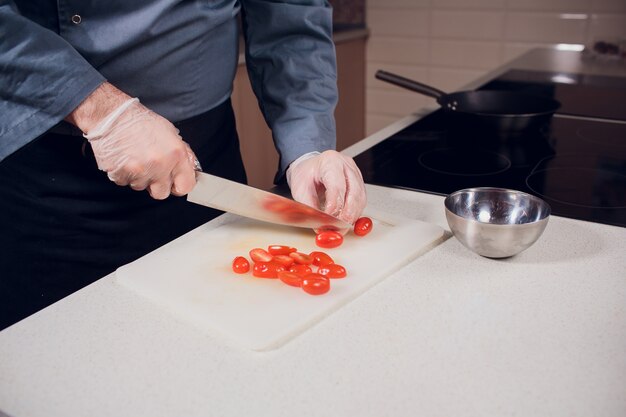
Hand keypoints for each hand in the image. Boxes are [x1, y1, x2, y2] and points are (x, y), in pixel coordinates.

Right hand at [66, 83, 197, 199]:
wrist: (112, 115)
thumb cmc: (140, 121)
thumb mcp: (170, 133)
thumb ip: (181, 154)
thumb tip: (188, 169)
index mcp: (176, 154)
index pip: (185, 186)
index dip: (179, 185)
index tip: (175, 183)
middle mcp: (159, 164)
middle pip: (162, 193)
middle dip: (157, 185)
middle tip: (152, 171)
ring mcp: (139, 170)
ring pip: (141, 187)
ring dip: (139, 177)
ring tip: (135, 158)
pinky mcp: (120, 174)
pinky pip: (125, 183)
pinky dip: (124, 174)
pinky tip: (125, 159)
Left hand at [287, 150, 366, 224]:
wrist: (311, 168)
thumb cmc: (306, 174)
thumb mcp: (301, 189)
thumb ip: (309, 206)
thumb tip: (319, 223)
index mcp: (330, 162)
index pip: (337, 186)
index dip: (334, 206)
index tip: (328, 220)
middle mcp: (346, 166)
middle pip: (353, 192)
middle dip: (347, 214)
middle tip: (339, 228)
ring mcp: (355, 174)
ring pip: (360, 198)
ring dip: (352, 215)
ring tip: (341, 227)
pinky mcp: (359, 183)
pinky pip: (361, 200)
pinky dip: (355, 213)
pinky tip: (346, 220)